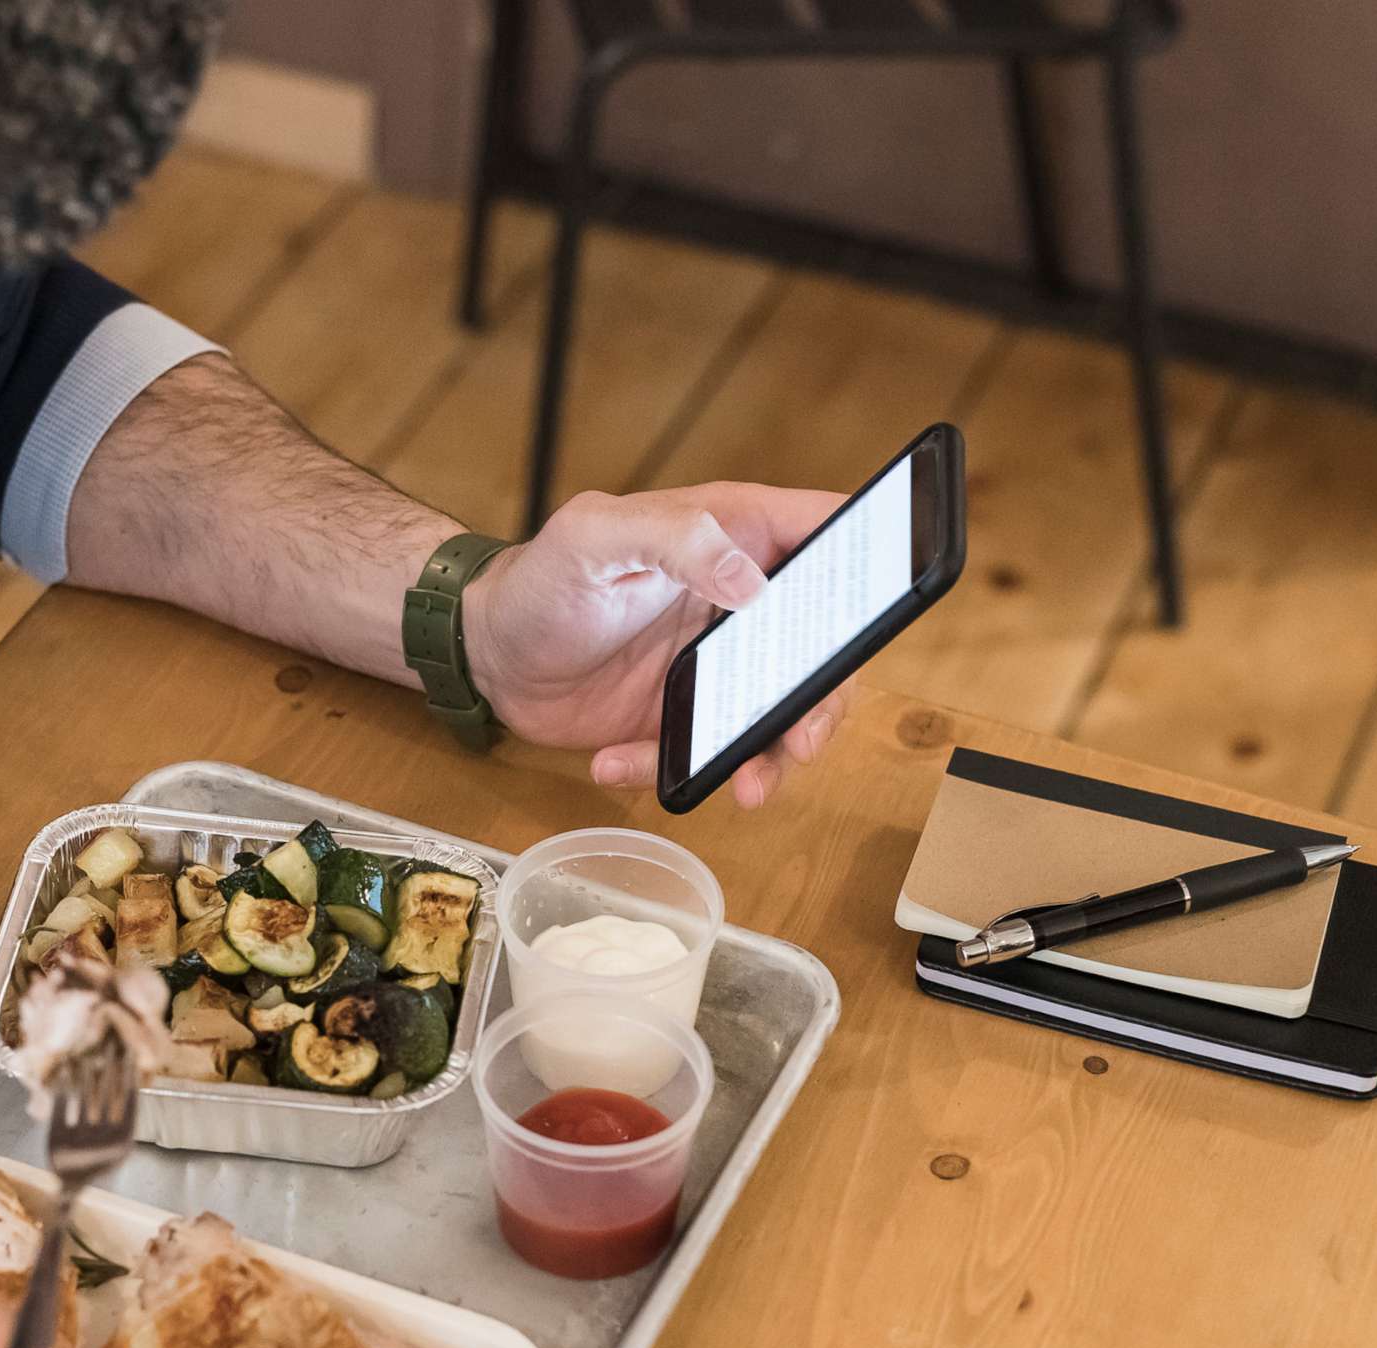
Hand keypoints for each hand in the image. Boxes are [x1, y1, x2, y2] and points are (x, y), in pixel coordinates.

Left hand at [464, 484, 850, 807]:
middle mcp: (739, 602)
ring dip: (768, 756)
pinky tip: (616, 764)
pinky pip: (706, 753)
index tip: (892, 602)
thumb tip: (752, 581)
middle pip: (825, 646)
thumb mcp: (595, 536)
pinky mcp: (683, 717)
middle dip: (826, 699)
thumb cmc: (538, 578)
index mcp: (732, 536)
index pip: (829, 532)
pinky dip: (671, 769)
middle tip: (802, 739)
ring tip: (740, 787)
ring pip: (779, 714)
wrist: (483, 653)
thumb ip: (674, 540)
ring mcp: (715, 664)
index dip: (874, 559)